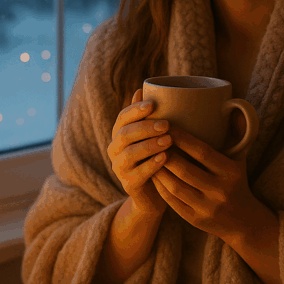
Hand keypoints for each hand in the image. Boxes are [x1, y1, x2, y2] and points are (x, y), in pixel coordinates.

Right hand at [106, 88, 173, 216]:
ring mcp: (119, 168)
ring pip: (129, 154)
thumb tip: (142, 89)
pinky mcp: (127, 185)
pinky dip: (151, 165)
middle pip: (124, 134)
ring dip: (149, 145)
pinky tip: (165, 158)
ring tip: (169, 141)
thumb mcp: (152, 136)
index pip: (122, 117)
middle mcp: (114, 150)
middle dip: (145, 127)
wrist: (154, 195)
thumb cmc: (156, 158)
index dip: (135, 110)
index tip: (153, 104)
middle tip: (166, 124)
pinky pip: (137, 174)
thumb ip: (147, 116)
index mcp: (119, 134)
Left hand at [151, 124, 257, 242]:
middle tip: (152, 138)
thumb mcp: (240, 158)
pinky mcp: (195, 220)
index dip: (183, 138)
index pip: (202, 152)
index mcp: (231, 172)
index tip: (167, 125)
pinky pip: (172, 201)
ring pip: (175, 186)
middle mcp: (220, 191)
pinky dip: (160, 186)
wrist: (244, 222)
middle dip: (165, 153)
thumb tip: (231, 104)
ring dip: (159, 170)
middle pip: (185, 170)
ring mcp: (207, 208)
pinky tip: (152, 173)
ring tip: (148, 155)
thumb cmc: (237, 181)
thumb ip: (236, 132)